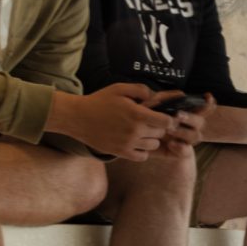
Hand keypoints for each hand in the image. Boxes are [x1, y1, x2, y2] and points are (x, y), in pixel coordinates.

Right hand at [50, 83, 175, 161]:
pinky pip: (142, 156)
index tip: (163, 116)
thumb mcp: (120, 88)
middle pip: (161, 133)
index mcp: (137, 114)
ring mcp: (128, 143)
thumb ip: (141, 90)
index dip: (169, 119)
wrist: (77, 117)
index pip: (167, 122)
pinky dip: (142, 151)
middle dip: (158, 127)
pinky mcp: (120, 152)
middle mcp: (135, 131)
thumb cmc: (99, 101)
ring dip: (151, 139)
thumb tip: (156, 97)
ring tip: (141, 131)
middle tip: (149, 122)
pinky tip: (135, 142)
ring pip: (153, 145)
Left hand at [149, 91, 205, 157]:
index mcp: (186, 114)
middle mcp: (189, 127)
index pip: (203, 108)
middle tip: (178, 115)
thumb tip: (182, 94)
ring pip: (196, 136)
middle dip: (191, 118)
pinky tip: (171, 144)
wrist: (138, 144)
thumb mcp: (152, 107)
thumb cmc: (146, 122)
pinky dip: (180, 147)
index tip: (208, 97)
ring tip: (169, 130)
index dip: (208, 103)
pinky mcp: (181, 153)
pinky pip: (187, 151)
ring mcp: (187, 140)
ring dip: (184, 132)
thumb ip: (164, 98)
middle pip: (201, 121)